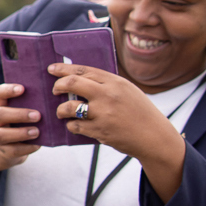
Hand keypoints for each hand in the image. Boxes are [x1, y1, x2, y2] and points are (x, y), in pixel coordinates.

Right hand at [0, 83, 43, 178]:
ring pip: (2, 134)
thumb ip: (32, 103)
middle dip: (19, 114)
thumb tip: (53, 96)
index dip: (8, 90)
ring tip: (37, 131)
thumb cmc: (21, 125)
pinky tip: (37, 144)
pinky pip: (13, 150)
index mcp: (2, 106)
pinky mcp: (6, 151)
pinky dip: (27, 147)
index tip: (22, 89)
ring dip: (21, 132)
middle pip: (0, 114)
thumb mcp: (22, 112)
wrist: (8, 149)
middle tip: (38, 115)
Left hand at [50, 63, 187, 199]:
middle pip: (72, 83)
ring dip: (61, 110)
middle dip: (58, 86)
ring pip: (69, 107)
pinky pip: (74, 126)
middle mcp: (108, 95)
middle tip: (55, 90)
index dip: (64, 69)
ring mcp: (103, 113)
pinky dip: (71, 125)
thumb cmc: (139, 112)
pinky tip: (74, 125)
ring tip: (62, 112)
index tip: (52, 69)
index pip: (84, 70)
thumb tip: (79, 79)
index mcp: (115, 82)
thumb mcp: (127, 91)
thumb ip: (106, 84)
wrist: (154, 137)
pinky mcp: (100, 130)